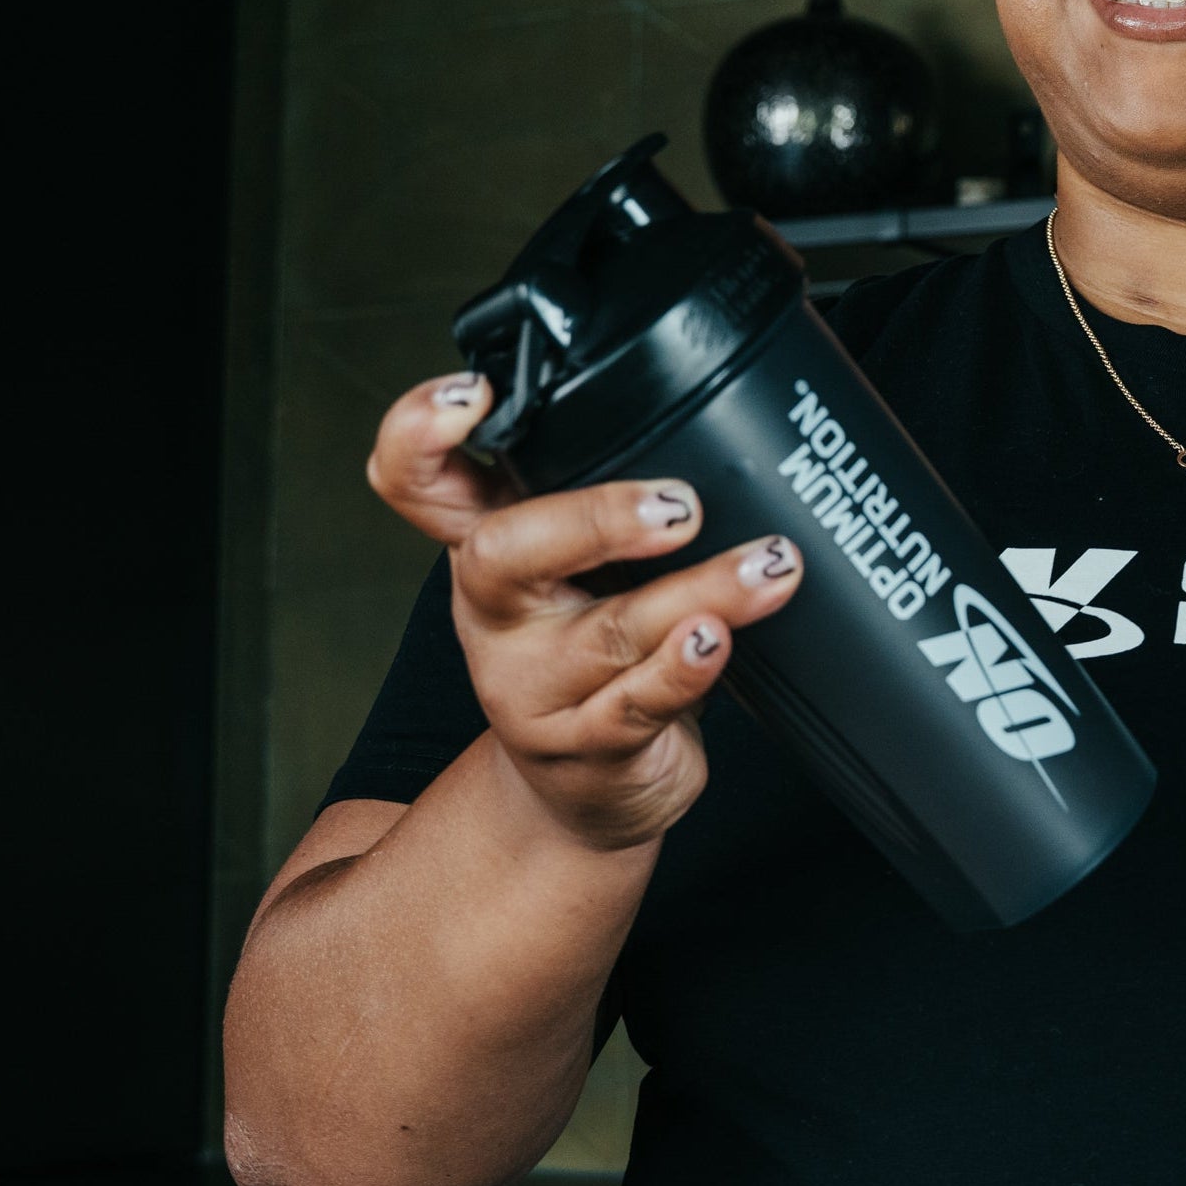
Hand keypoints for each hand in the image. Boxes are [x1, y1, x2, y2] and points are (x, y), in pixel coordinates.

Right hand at [363, 371, 804, 851]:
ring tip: (769, 565)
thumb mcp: (583, 567)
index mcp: (488, 544)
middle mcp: (497, 612)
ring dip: (700, 591)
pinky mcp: (584, 748)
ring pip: (608, 631)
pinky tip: (718, 641)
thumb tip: (725, 403)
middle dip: (592, 520)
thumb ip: (613, 490)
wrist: (585, 791)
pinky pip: (636, 705)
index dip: (418, 432)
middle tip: (681, 506)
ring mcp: (533, 686)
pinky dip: (683, 670)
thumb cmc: (595, 652)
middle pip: (501, 552)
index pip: (417, 478)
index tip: (472, 394)